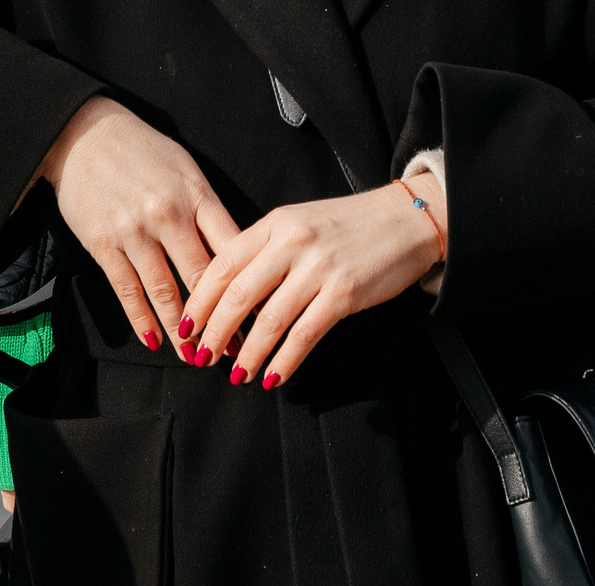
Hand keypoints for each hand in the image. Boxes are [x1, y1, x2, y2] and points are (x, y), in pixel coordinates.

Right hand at [36, 97, 239, 352]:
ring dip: (183, 329)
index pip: (233, 249)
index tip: (265, 313)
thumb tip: (238, 254)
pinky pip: (127, 290)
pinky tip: (155, 340)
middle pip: (203, 277)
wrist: (85, 135)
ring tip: (197, 355)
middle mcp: (169, 215)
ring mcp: (134, 232)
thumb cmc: (145, 153)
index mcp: (198, 196)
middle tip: (237, 349)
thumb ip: (209, 211)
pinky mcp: (103, 244)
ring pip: (165, 291)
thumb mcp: (187, 172)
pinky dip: (142, 319)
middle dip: (222, 318)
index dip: (251, 285)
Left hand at [181, 184, 441, 388]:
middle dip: (214, 333)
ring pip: (268, 320)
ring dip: (247, 355)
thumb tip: (230, 294)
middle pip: (237, 296)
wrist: (408, 218)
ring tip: (236, 375)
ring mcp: (319, 267)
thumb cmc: (352, 224)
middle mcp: (293, 242)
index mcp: (276, 222)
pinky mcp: (344, 292)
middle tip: (202, 357)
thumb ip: (266, 248)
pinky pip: (304, 334)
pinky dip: (284, 361)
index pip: (223, 265)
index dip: (198, 302)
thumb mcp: (301, 221)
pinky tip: (273, 377)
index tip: (186, 328)